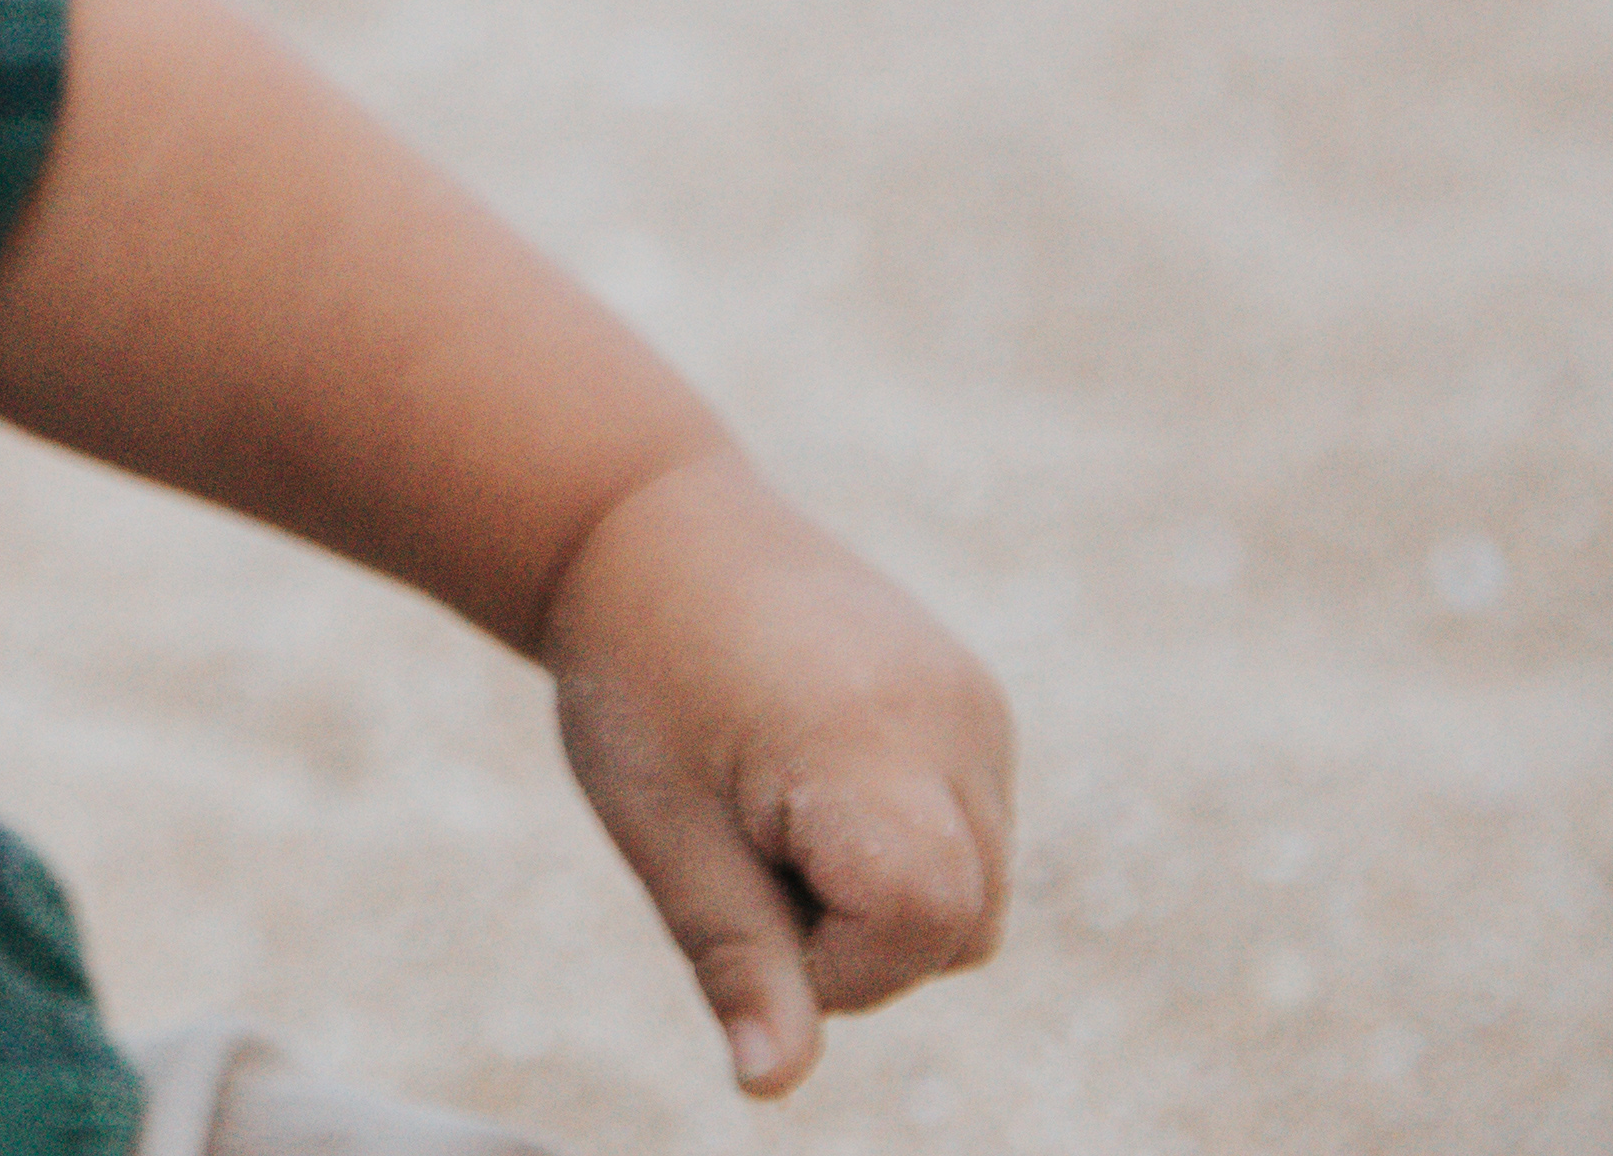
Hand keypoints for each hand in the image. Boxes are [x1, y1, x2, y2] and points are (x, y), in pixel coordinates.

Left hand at [537, 451, 1015, 1095]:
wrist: (643, 523)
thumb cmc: (633, 679)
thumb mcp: (661, 831)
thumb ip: (736, 963)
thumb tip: (772, 1089)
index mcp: (874, 742)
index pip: (919, 927)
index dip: (834, 956)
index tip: (743, 888)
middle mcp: (954, 720)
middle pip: (960, 926)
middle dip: (854, 935)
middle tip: (742, 840)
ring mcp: (978, 706)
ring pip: (976, 892)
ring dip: (880, 894)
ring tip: (772, 798)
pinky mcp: (979, 700)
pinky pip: (972, 830)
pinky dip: (901, 842)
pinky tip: (808, 769)